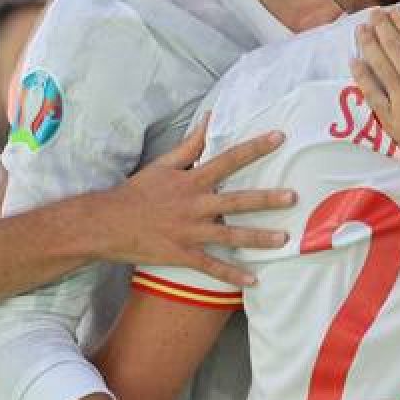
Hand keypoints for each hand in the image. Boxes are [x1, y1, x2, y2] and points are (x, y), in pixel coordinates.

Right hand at [101, 116, 295, 286]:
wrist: (106, 223)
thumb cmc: (136, 193)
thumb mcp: (162, 164)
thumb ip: (190, 144)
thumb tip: (209, 118)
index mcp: (191, 181)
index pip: (228, 159)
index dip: (255, 148)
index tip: (279, 138)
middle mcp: (195, 205)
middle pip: (237, 201)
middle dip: (267, 199)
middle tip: (294, 197)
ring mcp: (190, 232)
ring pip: (231, 236)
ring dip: (259, 238)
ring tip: (284, 239)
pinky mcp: (183, 255)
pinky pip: (212, 267)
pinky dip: (232, 275)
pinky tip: (254, 280)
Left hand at [350, 6, 399, 161]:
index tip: (393, 10)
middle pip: (393, 49)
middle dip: (381, 28)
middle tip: (372, 13)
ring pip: (379, 67)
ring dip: (368, 46)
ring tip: (360, 30)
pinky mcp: (391, 118)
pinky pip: (372, 94)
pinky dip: (362, 77)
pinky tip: (354, 63)